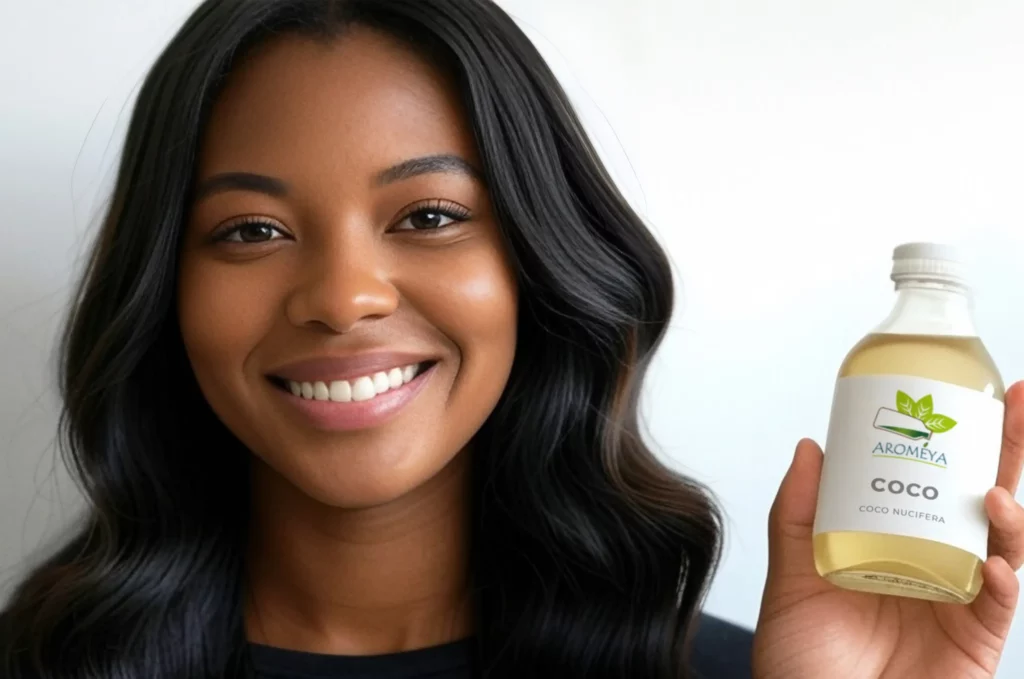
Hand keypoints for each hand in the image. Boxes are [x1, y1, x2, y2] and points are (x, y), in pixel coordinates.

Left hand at [752, 381, 1023, 678]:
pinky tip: (995, 563)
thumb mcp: (790, 580)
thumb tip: (810, 446)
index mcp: (893, 543)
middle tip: (1018, 402)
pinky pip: (998, 605)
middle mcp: (932, 565)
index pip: (931, 481)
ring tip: (994, 494)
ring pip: (1003, 547)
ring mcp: (957, 602)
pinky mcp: (973, 642)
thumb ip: (797, 516)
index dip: (953, 439)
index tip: (960, 393)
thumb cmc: (800, 663)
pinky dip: (1003, 580)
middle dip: (1006, 451)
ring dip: (1009, 515)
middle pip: (979, 499)